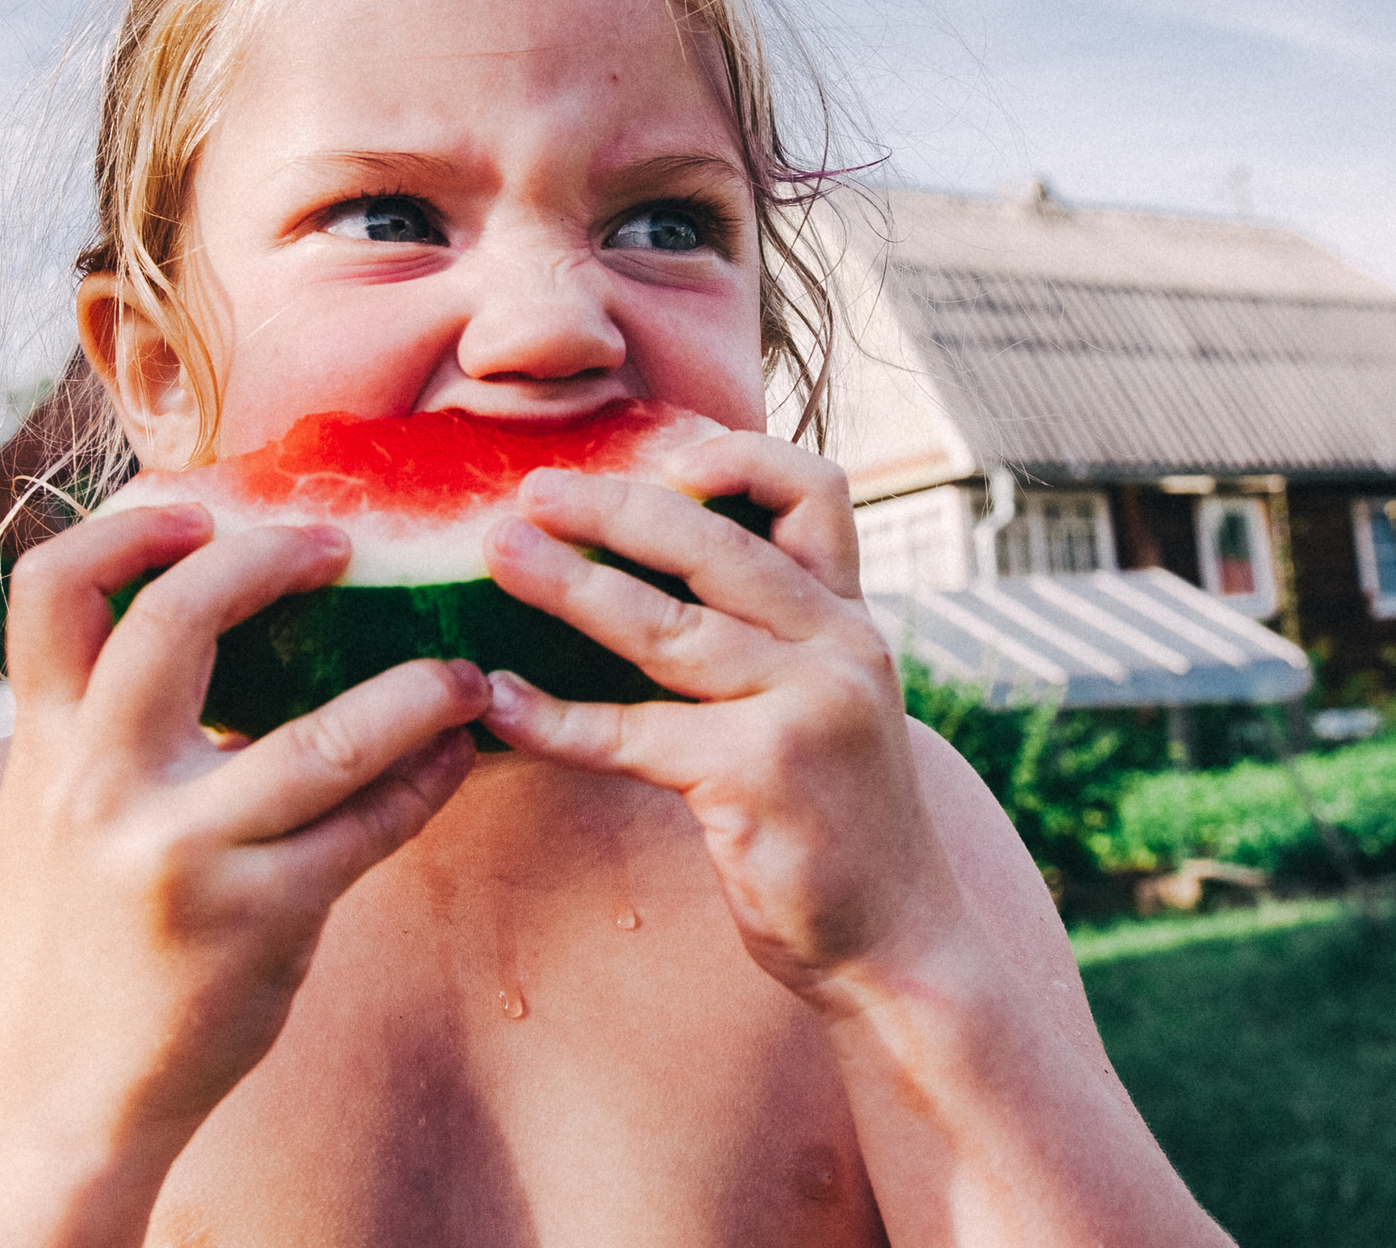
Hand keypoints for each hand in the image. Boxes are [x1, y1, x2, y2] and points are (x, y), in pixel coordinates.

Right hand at [0, 504, 487, 1148]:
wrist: (54, 1095)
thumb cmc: (74, 933)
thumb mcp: (54, 809)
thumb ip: (105, 717)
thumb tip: (202, 598)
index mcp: (44, 745)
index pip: (51, 589)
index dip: (127, 526)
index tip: (203, 504)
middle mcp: (99, 787)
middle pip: (177, 620)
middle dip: (269, 559)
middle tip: (340, 546)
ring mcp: (181, 855)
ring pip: (324, 737)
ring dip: (416, 691)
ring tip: (464, 670)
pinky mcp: (257, 921)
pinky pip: (370, 828)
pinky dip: (426, 782)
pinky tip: (458, 755)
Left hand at [479, 434, 968, 1015]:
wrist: (898, 942)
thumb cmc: (838, 824)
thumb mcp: (831, 705)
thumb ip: (774, 638)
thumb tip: (661, 576)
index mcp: (850, 620)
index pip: (813, 491)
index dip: (738, 455)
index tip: (658, 454)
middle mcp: (837, 647)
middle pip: (713, 540)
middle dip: (612, 505)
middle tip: (530, 492)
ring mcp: (805, 707)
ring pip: (663, 625)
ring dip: (567, 586)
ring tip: (497, 558)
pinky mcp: (760, 775)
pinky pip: (633, 734)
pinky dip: (556, 719)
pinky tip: (498, 703)